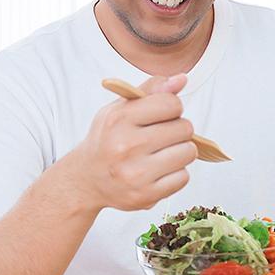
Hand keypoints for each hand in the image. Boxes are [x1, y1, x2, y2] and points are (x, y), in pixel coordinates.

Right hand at [64, 74, 196, 212]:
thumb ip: (151, 90)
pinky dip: (176, 174)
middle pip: (184, 129)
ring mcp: (137, 174)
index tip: (161, 115)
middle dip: (178, 130)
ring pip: (188, 153)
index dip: (171, 107)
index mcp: (120, 119)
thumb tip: (182, 79)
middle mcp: (127, 146)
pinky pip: (183, 178)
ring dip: (181, 152)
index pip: (171, 103)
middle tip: (162, 136)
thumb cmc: (108, 139)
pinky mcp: (146, 195)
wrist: (86, 179)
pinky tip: (159, 171)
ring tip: (163, 153)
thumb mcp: (120, 109)